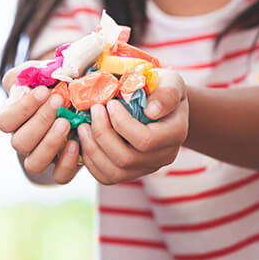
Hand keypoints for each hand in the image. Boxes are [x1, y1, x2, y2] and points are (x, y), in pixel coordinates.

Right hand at [0, 63, 82, 184]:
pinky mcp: (61, 167)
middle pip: (19, 142)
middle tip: (59, 100)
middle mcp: (22, 140)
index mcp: (11, 118)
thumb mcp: (38, 71)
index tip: (42, 91)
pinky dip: (67, 162)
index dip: (22, 109)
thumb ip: (31, 71)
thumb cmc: (51, 82)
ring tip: (66, 122)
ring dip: (50, 143)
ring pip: (34, 163)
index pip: (5, 121)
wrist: (74, 97)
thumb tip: (37, 76)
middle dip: (40, 120)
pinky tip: (77, 142)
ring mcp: (40, 155)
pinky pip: (59, 176)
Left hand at [77, 68, 187, 184]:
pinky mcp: (129, 172)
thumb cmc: (161, 89)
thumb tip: (152, 110)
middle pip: (126, 159)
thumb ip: (166, 94)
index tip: (110, 104)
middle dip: (102, 134)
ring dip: (92, 148)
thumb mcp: (170, 83)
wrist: (159, 104)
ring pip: (114, 172)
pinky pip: (105, 177)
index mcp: (175, 134)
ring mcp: (145, 167)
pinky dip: (90, 160)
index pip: (146, 140)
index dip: (122, 123)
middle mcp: (163, 157)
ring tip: (83, 126)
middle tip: (93, 110)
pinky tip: (84, 140)